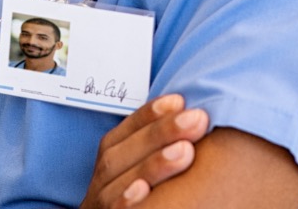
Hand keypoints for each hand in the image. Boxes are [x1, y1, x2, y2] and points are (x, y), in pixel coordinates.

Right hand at [80, 95, 208, 208]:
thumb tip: (195, 120)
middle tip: (196, 120)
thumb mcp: (140, 170)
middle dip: (161, 132)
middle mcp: (102, 178)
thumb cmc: (137, 199)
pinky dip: (126, 200)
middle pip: (124, 150)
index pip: (128, 129)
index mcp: (111, 158)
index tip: (180, 100)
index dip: (150, 113)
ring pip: (121, 179)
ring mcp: (100, 203)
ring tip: (186, 150)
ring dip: (153, 164)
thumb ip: (156, 148)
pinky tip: (145, 190)